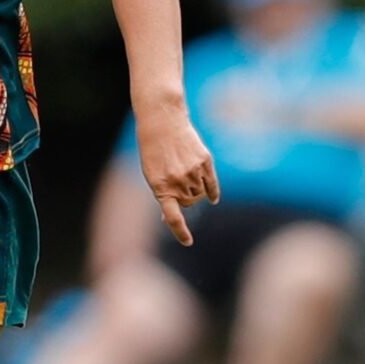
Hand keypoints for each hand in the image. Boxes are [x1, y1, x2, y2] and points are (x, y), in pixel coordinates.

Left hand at [136, 108, 219, 245]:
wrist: (162, 122)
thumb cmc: (153, 151)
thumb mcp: (152, 174)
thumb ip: (163, 195)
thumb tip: (168, 219)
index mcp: (160, 187)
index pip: (173, 216)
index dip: (181, 231)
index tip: (188, 242)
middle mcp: (178, 181)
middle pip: (189, 204)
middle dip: (184, 201)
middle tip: (178, 189)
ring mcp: (193, 172)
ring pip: (200, 195)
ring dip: (196, 193)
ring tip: (185, 178)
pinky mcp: (205, 162)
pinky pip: (212, 185)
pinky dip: (212, 193)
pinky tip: (212, 198)